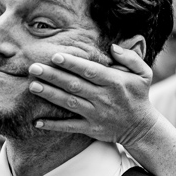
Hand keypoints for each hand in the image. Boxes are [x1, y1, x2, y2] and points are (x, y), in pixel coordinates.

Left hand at [27, 45, 157, 147]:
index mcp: (114, 82)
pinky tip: (37, 121)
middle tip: (34, 68)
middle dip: (53, 76)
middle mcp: (103, 98)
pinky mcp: (91, 128)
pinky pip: (70, 127)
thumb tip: (113, 46)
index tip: (55, 56)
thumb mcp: (143, 74)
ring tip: (33, 86)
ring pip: (69, 103)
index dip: (72, 64)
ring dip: (50, 95)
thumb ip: (130, 58)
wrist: (141, 127)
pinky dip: (54, 125)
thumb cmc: (138, 96)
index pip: (90, 71)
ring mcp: (96, 114)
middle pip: (74, 85)